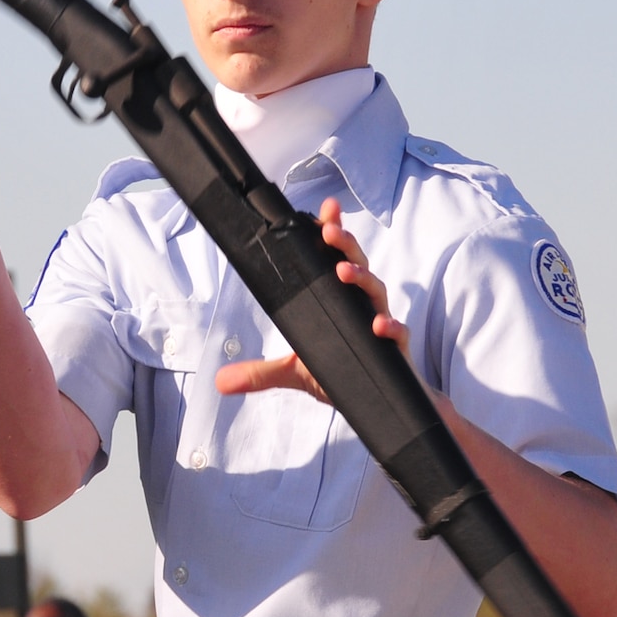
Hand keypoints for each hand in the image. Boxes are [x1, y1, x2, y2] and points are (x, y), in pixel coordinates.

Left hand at [215, 198, 406, 401]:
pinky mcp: (394, 349)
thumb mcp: (295, 372)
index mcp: (341, 301)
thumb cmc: (342, 373)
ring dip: (362, 277)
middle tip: (329, 232)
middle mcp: (362, 306)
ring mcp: (380, 323)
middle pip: (356, 265)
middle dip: (344, 245)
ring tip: (343, 272)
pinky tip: (379, 326)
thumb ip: (261, 373)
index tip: (325, 211)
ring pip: (376, 292)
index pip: (336, 259)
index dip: (333, 233)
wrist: (377, 405)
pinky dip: (391, 327)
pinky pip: (398, 333)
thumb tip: (219, 381)